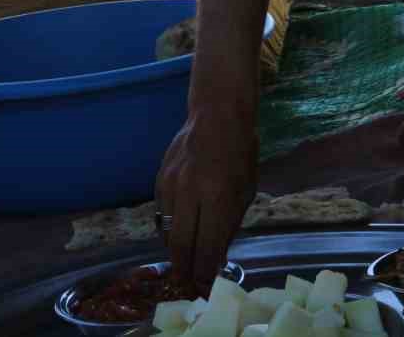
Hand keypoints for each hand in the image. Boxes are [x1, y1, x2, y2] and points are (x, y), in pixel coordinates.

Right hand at [155, 106, 256, 284]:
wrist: (215, 117)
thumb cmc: (239, 155)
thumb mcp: (246, 191)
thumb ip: (229, 226)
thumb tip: (217, 259)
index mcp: (219, 195)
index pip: (207, 245)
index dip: (205, 271)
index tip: (206, 287)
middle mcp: (191, 192)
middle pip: (181, 244)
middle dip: (185, 269)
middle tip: (189, 284)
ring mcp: (171, 186)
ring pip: (166, 232)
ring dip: (176, 251)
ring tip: (185, 262)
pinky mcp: (158, 181)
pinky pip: (161, 215)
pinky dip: (169, 229)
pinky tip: (179, 233)